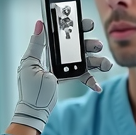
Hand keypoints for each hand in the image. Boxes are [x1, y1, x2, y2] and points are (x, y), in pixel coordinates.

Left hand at [9, 18, 112, 134]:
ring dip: (97, 62)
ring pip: (85, 60)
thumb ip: (36, 44)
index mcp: (48, 50)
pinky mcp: (70, 78)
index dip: (76, 27)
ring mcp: (65, 68)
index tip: (87, 24)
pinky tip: (97, 87)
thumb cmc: (29, 89)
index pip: (64, 34)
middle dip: (90, 45)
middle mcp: (58, 57)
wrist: (34, 110)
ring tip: (105, 65)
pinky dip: (92, 81)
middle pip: (78, 46)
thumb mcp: (30, 65)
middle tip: (97, 45)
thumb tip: (39, 24)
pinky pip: (84, 76)